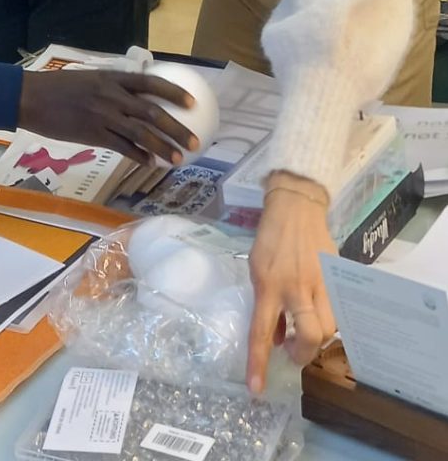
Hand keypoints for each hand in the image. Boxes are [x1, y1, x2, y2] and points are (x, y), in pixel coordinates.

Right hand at [18, 69, 199, 166]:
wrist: (29, 97)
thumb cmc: (56, 87)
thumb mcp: (88, 78)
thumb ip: (111, 87)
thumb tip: (132, 98)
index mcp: (111, 78)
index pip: (151, 83)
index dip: (174, 93)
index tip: (193, 103)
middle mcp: (111, 96)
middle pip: (152, 112)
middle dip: (177, 128)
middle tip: (195, 141)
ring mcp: (103, 116)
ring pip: (141, 133)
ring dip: (163, 147)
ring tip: (179, 158)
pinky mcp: (92, 134)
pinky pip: (122, 147)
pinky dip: (138, 155)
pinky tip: (150, 163)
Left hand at [246, 173, 336, 393]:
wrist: (296, 207)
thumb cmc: (270, 239)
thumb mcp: (256, 269)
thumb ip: (266, 303)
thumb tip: (273, 337)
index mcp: (268, 285)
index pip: (261, 332)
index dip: (259, 363)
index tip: (257, 389)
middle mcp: (295, 286)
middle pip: (309, 336)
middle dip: (303, 353)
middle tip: (293, 352)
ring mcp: (319, 282)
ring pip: (329, 327)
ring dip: (317, 337)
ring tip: (305, 330)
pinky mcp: (336, 276)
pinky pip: (338, 310)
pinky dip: (329, 319)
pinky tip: (319, 313)